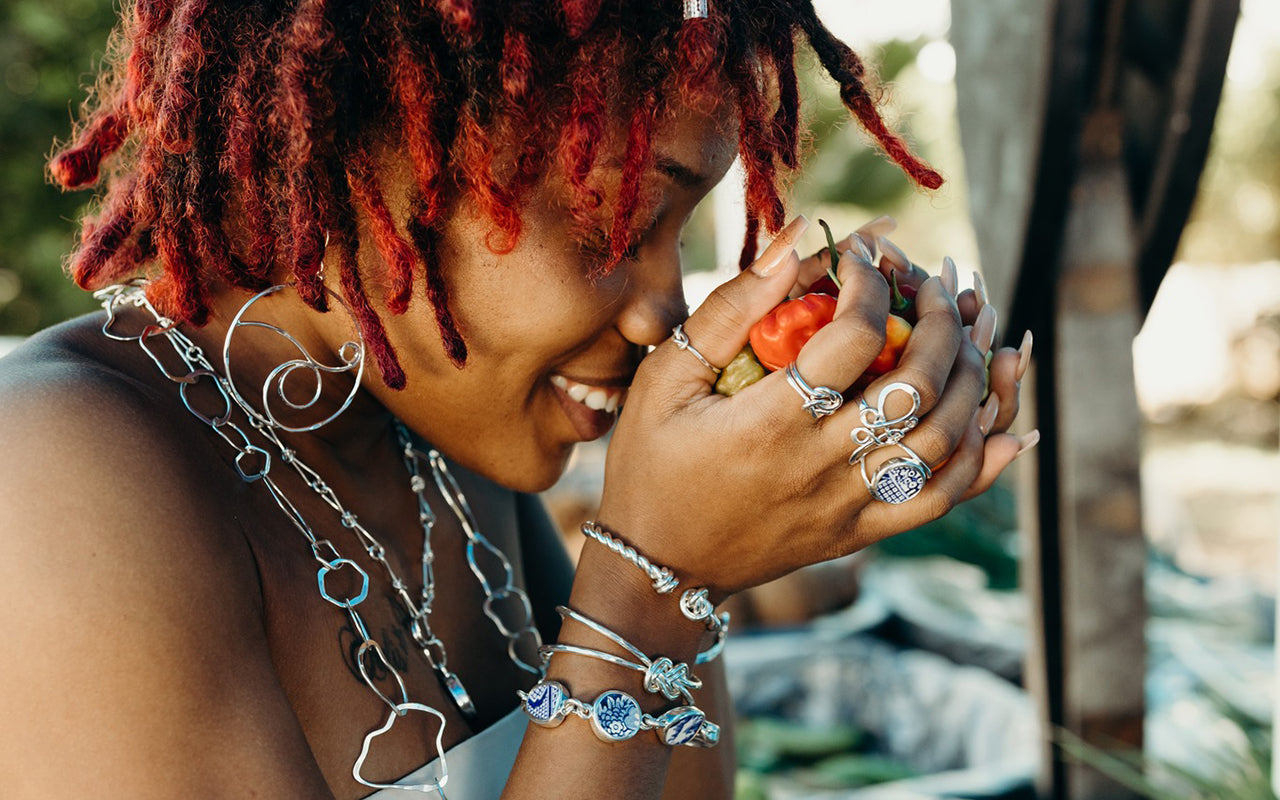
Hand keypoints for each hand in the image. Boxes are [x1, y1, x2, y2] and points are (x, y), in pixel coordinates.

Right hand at [597, 216, 1029, 598]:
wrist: (658, 567)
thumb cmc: (650, 462)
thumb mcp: (665, 379)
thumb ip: (730, 309)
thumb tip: (798, 241)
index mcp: (769, 425)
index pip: (851, 338)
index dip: (870, 282)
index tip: (863, 253)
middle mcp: (821, 468)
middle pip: (917, 385)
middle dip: (941, 317)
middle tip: (933, 279)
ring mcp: (849, 507)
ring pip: (946, 440)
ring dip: (975, 375)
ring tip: (977, 325)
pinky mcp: (861, 532)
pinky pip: (943, 500)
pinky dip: (986, 460)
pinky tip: (1010, 420)